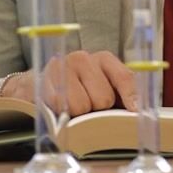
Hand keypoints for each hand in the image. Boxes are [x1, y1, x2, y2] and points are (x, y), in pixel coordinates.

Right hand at [0, 51, 136, 114]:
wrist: (34, 85)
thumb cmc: (76, 90)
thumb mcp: (101, 87)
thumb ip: (121, 95)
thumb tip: (139, 109)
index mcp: (102, 59)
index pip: (123, 76)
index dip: (131, 95)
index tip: (135, 110)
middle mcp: (82, 58)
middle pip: (103, 97)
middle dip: (97, 108)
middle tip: (87, 105)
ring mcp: (60, 68)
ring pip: (81, 106)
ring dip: (77, 113)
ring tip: (71, 106)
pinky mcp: (42, 81)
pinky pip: (60, 108)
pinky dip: (60, 112)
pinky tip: (56, 105)